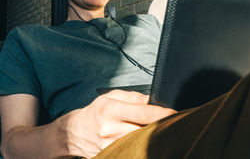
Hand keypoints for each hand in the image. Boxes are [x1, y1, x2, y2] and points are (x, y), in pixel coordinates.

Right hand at [56, 90, 176, 157]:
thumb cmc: (96, 112)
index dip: (161, 113)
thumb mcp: (111, 97)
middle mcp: (110, 129)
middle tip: (172, 123)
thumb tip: (152, 100)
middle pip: (144, 130)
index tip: (174, 113)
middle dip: (159, 126)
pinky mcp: (111, 155)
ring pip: (140, 142)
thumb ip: (133, 97)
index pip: (142, 112)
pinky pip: (132, 151)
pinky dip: (142, 147)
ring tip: (160, 132)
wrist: (75, 132)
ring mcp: (110, 145)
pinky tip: (147, 142)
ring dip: (152, 138)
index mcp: (111, 110)